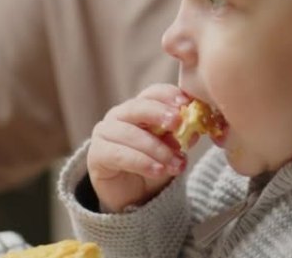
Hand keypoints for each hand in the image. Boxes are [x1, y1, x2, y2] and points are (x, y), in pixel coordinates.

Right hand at [87, 84, 190, 212]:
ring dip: (156, 148)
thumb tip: (194, 132)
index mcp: (141, 108)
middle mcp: (120, 115)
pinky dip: (141, 162)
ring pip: (130, 133)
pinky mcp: (97, 154)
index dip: (169, 95)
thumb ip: (181, 139)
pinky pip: (119, 155)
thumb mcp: (172, 151)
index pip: (153, 93)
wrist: (133, 197)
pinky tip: (158, 170)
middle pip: (138, 106)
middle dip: (159, 113)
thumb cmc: (153, 165)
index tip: (186, 103)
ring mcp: (105, 133)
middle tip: (177, 123)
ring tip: (175, 164)